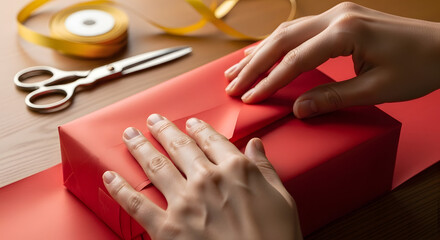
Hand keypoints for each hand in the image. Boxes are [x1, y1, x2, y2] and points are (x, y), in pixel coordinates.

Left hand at [102, 114, 302, 239]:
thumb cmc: (275, 239)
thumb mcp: (281, 199)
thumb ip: (265, 169)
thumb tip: (256, 145)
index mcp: (235, 170)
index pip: (212, 141)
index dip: (200, 129)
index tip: (191, 123)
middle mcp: (206, 180)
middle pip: (179, 147)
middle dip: (164, 130)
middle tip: (153, 119)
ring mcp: (184, 203)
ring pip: (155, 165)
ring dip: (140, 147)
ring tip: (129, 134)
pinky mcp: (167, 229)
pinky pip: (137, 204)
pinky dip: (120, 189)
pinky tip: (109, 176)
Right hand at [224, 2, 439, 117]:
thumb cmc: (418, 68)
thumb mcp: (376, 89)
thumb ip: (333, 98)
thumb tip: (298, 109)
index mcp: (346, 32)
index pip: (295, 60)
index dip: (269, 81)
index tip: (250, 97)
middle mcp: (337, 16)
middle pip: (283, 40)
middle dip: (254, 65)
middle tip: (231, 84)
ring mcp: (338, 13)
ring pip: (287, 31)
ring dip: (261, 52)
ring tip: (237, 70)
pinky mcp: (341, 18)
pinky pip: (300, 29)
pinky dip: (278, 43)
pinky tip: (264, 52)